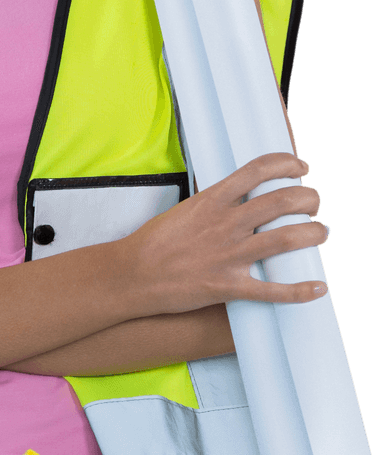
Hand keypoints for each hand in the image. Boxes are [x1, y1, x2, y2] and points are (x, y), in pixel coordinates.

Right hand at [119, 152, 327, 316]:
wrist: (134, 274)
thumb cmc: (157, 241)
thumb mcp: (187, 208)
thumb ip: (217, 201)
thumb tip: (242, 193)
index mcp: (213, 200)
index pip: (259, 170)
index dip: (287, 163)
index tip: (301, 167)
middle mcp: (226, 224)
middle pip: (281, 202)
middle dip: (309, 199)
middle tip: (314, 203)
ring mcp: (229, 256)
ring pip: (286, 239)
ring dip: (313, 234)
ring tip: (321, 232)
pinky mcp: (229, 286)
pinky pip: (273, 290)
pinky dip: (301, 291)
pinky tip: (318, 288)